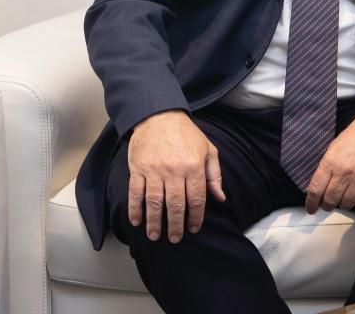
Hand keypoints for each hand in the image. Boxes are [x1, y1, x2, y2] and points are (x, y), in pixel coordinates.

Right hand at [128, 110, 226, 243]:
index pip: (196, 199)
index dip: (196, 217)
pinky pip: (135, 193)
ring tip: (155, 236)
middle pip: (175, 205)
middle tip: (175, 239)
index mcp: (194, 167)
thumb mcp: (208, 149)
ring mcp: (154, 171)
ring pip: (154, 202)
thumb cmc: (186, 134)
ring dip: (154, 222)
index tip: (193, 229)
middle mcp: (174, 171)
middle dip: (175, 225)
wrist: (159, 116)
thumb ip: (214, 175)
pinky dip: (135, 209)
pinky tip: (136, 221)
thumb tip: (220, 198)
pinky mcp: (138, 169)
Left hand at [304, 110, 354, 213]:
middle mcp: (344, 171)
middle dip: (328, 205)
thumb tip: (319, 185)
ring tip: (345, 200)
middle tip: (329, 204)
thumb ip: (326, 167)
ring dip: (344, 205)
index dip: (311, 203)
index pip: (316, 190)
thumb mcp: (334, 147)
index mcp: (331, 162)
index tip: (312, 208)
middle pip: (331, 200)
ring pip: (347, 204)